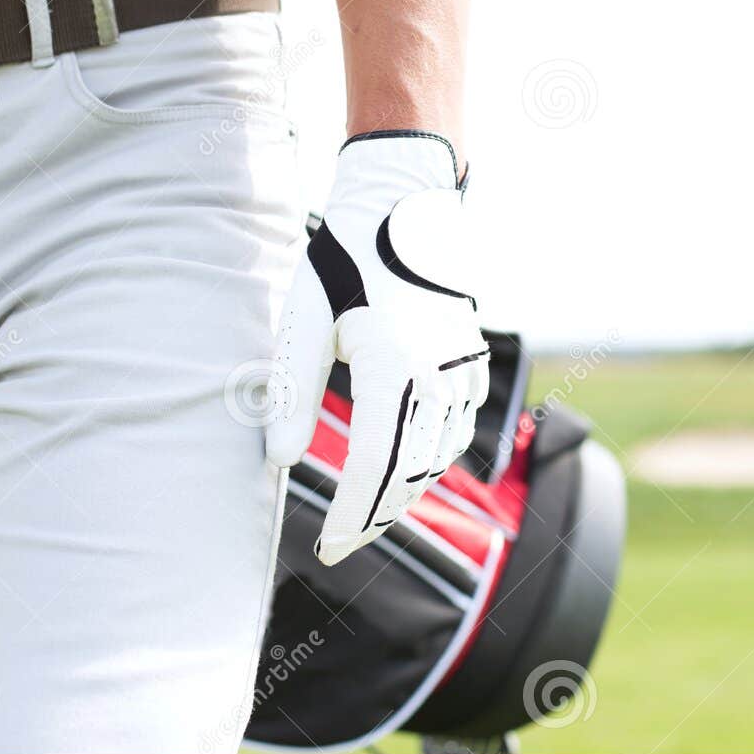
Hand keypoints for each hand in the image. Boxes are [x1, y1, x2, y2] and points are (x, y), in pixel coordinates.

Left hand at [266, 130, 489, 565]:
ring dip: (404, 493)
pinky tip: (401, 469)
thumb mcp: (306, 320)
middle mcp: (438, 373)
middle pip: (411, 474)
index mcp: (393, 363)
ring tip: (365, 515)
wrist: (403, 205)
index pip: (374, 465)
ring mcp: (464, 370)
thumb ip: (293, 394)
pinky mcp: (474, 364)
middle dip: (376, 518)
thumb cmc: (344, 258)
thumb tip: (278, 461)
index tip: (330, 548)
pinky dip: (431, 459)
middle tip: (342, 547)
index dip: (352, 515)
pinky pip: (457, 431)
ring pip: (440, 458)